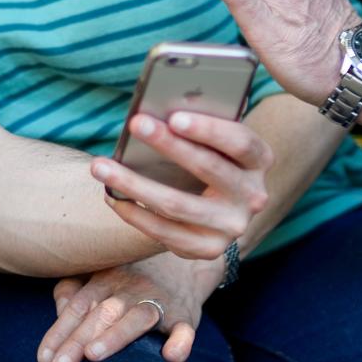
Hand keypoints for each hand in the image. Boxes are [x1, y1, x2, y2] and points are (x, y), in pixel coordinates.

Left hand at [37, 251, 220, 361]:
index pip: (78, 306)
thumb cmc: (131, 277)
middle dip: (78, 341)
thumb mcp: (101, 274)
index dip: (59, 331)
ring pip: (136, 317)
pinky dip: (181, 341)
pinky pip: (185, 328)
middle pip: (101, 314)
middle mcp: (130, 287)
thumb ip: (74, 289)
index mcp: (106, 277)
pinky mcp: (184, 315)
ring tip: (93, 355)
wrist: (184, 264)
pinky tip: (172, 356)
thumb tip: (58, 310)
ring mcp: (159, 300)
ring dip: (115, 336)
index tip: (43, 359)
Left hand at [89, 109, 269, 258]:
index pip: (240, 142)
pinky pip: (165, 233)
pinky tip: (111, 197)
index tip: (174, 117)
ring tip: (100, 166)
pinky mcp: (208, 249)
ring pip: (178, 205)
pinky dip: (134, 213)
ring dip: (134, 184)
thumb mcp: (215, 140)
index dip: (209, 130)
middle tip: (134, 124)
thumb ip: (198, 126)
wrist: (220, 206)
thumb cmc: (210, 156)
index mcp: (260, 159)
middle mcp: (254, 196)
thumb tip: (155, 112)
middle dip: (168, 145)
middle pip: (208, 169)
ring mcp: (232, 226)